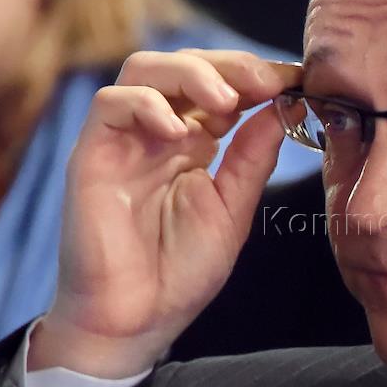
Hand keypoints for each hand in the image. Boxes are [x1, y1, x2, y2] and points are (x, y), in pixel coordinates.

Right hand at [30, 49, 300, 376]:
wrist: (135, 321)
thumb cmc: (179, 273)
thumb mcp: (232, 209)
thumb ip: (252, 157)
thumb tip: (283, 106)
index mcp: (193, 143)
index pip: (220, 86)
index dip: (255, 75)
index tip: (295, 79)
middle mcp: (156, 134)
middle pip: (184, 65)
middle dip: (229, 65)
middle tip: (266, 80)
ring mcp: (123, 141)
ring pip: (144, 70)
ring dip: (190, 73)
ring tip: (227, 100)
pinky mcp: (91, 155)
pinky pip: (110, 104)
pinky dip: (148, 105)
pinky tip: (181, 132)